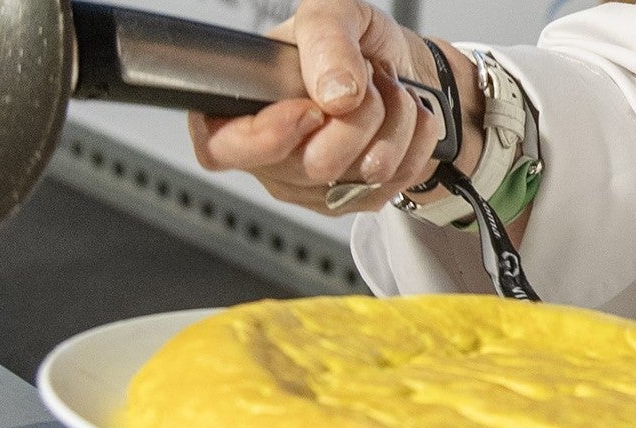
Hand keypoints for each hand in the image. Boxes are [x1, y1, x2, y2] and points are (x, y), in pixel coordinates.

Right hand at [186, 0, 482, 214]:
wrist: (403, 70)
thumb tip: (338, 94)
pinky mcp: (356, 200)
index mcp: (242, 107)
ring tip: (387, 94)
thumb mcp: (334, 12)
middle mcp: (272, 156)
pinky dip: (413, 140)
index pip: (221, 146)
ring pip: (361, 176)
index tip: (311, 110)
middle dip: (359, 115)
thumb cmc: (353, 46)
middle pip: (313, 165)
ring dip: (393, 122)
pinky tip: (401, 119)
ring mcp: (314, 186)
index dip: (266, 137)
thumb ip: (326, 39)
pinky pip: (395, 182)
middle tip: (365, 82)